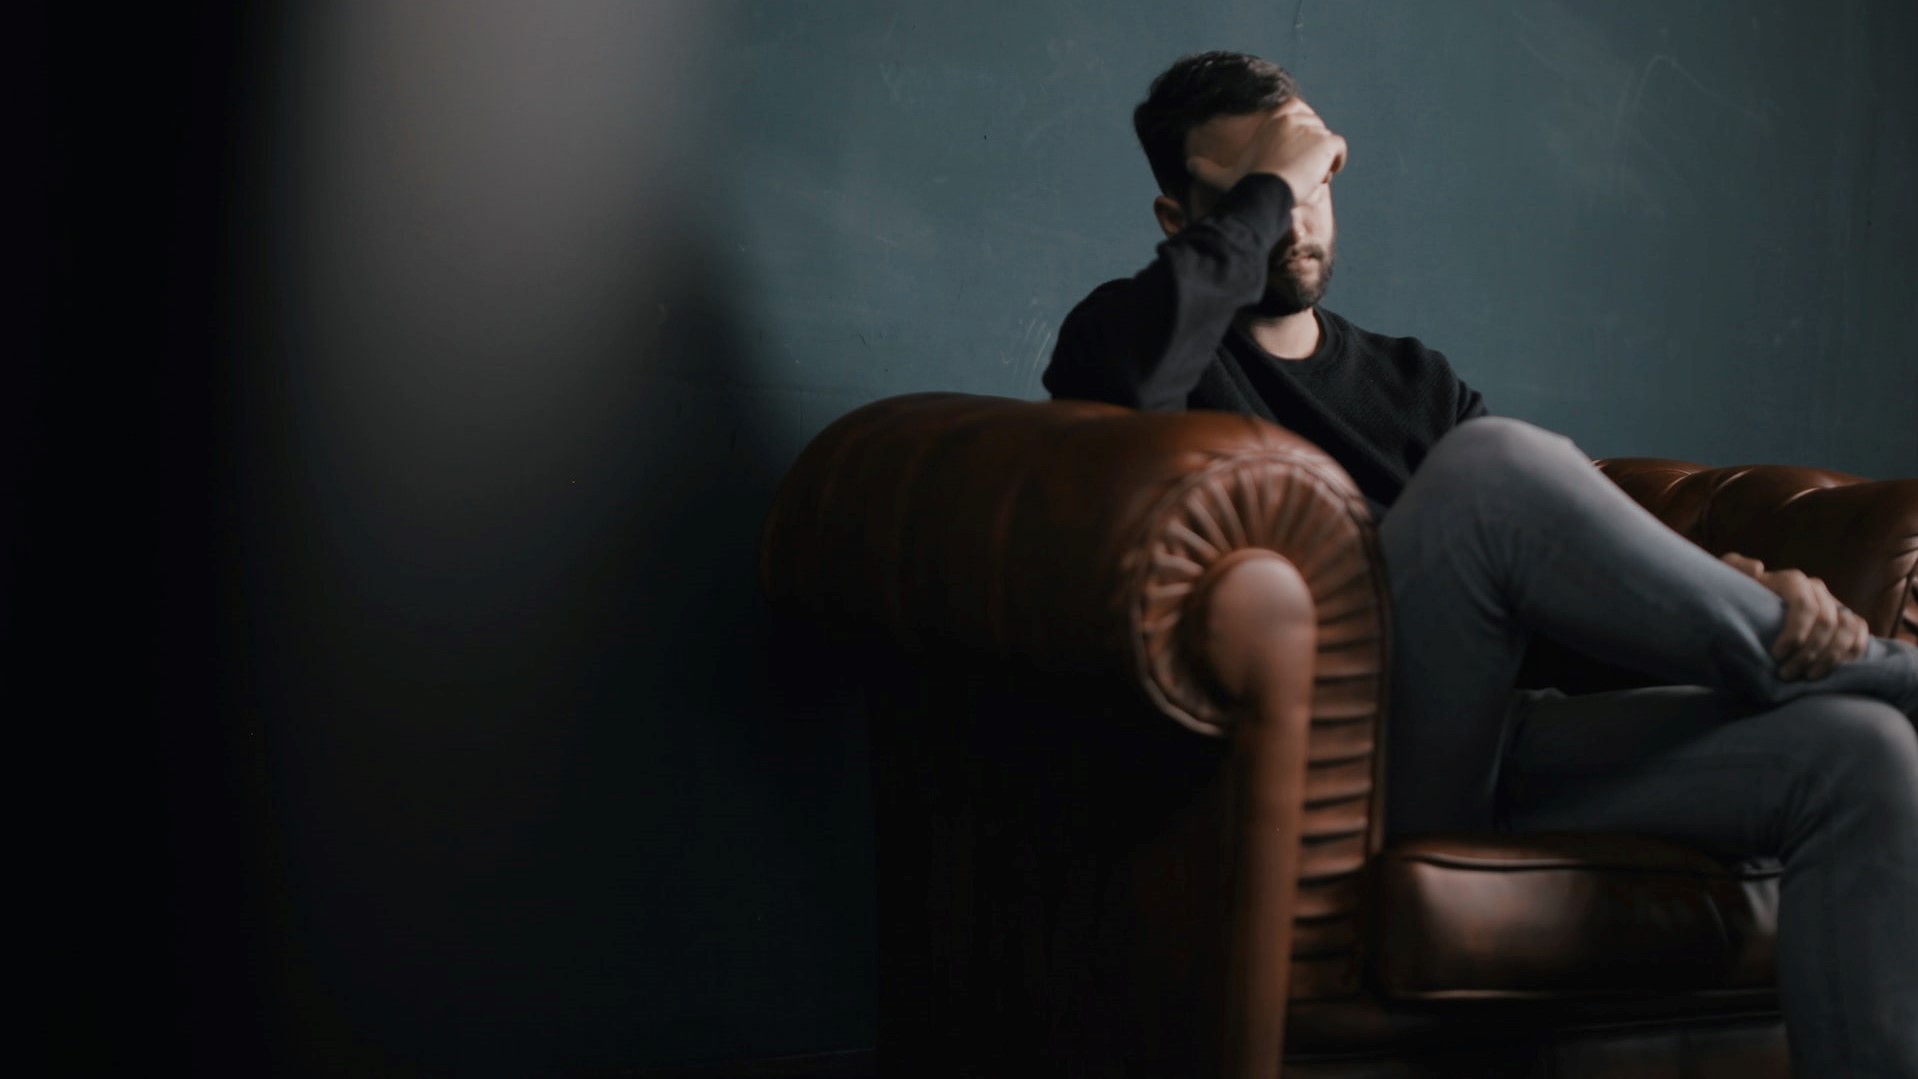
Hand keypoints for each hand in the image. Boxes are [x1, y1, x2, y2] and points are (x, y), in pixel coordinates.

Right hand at [1185, 98, 1347, 205]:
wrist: (1265, 190)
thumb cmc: (1245, 184)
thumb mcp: (1223, 175)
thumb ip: (1206, 169)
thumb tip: (1187, 164)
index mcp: (1275, 117)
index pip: (1298, 114)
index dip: (1298, 134)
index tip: (1293, 154)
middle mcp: (1295, 116)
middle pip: (1314, 129)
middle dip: (1310, 149)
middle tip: (1299, 172)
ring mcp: (1312, 128)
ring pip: (1325, 142)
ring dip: (1320, 160)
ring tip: (1308, 178)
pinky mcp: (1327, 142)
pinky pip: (1339, 149)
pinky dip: (1336, 162)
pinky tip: (1323, 175)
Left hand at [1721, 552, 1869, 679]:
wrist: (1753, 612)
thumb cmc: (1739, 599)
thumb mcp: (1730, 582)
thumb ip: (1735, 568)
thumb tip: (1758, 568)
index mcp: (1792, 580)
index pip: (1804, 604)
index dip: (1795, 632)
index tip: (1777, 655)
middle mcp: (1817, 590)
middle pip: (1825, 622)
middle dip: (1808, 652)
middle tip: (1786, 674)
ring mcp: (1835, 604)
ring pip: (1847, 629)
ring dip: (1830, 657)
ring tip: (1808, 677)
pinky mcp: (1848, 620)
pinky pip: (1861, 634)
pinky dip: (1851, 653)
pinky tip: (1831, 670)